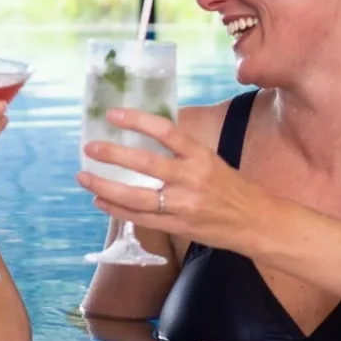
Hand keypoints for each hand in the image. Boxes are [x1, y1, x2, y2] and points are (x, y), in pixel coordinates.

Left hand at [77, 108, 272, 253]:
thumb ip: (182, 150)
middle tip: (90, 147)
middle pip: (145, 164)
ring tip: (84, 177)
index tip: (113, 114)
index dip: (137, 120)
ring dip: (106, 186)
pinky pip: (140, 218)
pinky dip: (117, 209)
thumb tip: (147, 132)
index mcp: (201, 155)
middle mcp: (191, 178)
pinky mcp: (177, 226)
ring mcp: (183, 205)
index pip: (166, 131)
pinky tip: (100, 200)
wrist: (255, 222)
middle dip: (113, 155)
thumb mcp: (212, 160)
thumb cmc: (232, 188)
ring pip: (136, 196)